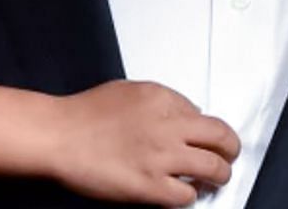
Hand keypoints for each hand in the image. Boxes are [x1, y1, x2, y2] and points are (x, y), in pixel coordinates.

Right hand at [48, 81, 239, 207]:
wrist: (57, 136)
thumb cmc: (82, 114)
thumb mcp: (126, 91)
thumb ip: (159, 102)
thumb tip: (183, 117)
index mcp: (160, 98)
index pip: (202, 113)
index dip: (204, 129)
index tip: (201, 138)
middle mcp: (167, 125)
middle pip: (222, 137)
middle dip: (230, 150)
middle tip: (226, 157)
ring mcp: (161, 157)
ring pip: (215, 168)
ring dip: (219, 175)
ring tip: (212, 180)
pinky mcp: (151, 185)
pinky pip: (188, 195)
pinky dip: (189, 195)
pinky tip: (180, 191)